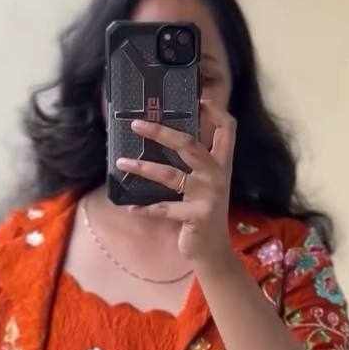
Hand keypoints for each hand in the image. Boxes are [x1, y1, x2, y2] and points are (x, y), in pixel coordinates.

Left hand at [115, 98, 236, 266]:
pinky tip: (130, 207)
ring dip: (142, 168)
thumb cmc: (203, 211)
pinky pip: (165, 208)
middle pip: (189, 144)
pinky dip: (146, 208)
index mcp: (221, 163)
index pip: (227, 129)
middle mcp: (217, 175)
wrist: (213, 250)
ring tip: (122, 162)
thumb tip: (168, 135)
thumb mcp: (206, 183)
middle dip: (161, 132)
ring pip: (170, 175)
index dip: (216, 111)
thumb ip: (196, 161)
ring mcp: (208, 196)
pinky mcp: (196, 216)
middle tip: (136, 124)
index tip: (199, 99)